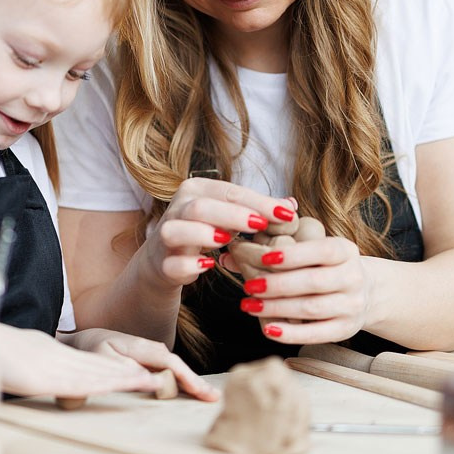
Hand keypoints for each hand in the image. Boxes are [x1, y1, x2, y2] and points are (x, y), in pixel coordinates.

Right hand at [0, 324, 162, 397]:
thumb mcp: (10, 357)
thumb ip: (28, 364)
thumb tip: (32, 374)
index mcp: (46, 352)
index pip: (85, 362)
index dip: (112, 367)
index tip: (134, 372)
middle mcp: (53, 357)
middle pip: (97, 366)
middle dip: (127, 373)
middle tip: (156, 378)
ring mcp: (49, 366)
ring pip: (94, 373)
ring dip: (123, 379)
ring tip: (149, 382)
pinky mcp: (42, 378)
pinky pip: (76, 383)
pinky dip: (100, 385)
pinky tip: (117, 387)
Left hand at [63, 328, 219, 401]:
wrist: (90, 339)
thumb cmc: (94, 351)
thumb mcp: (103, 360)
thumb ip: (125, 369)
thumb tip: (151, 379)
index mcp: (140, 348)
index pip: (169, 363)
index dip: (186, 377)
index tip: (199, 391)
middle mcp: (151, 348)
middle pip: (178, 366)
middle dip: (196, 382)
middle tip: (214, 398)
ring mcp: (154, 353)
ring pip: (177, 369)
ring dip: (194, 382)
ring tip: (210, 396)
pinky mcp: (154, 359)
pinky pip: (173, 371)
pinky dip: (185, 381)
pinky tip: (196, 391)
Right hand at [144, 176, 296, 288]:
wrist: (166, 257)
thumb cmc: (206, 230)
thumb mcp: (232, 216)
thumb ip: (258, 211)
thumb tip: (290, 205)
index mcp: (196, 189)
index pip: (229, 192)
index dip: (258, 202)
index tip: (286, 214)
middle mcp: (178, 207)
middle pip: (201, 207)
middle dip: (232, 215)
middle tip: (260, 226)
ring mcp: (166, 235)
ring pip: (176, 230)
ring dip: (203, 235)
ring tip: (227, 241)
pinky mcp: (162, 262)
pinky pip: (172, 263)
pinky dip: (190, 264)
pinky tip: (208, 265)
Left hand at [227, 233, 373, 344]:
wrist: (364, 291)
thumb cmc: (324, 266)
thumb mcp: (310, 250)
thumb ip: (273, 249)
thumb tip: (227, 256)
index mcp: (346, 251)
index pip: (322, 250)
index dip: (293, 255)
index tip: (264, 258)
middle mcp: (353, 278)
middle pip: (313, 282)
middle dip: (278, 285)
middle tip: (250, 286)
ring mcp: (352, 306)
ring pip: (311, 308)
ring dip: (277, 308)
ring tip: (250, 305)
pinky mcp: (345, 330)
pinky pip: (316, 334)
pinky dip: (290, 333)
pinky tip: (267, 328)